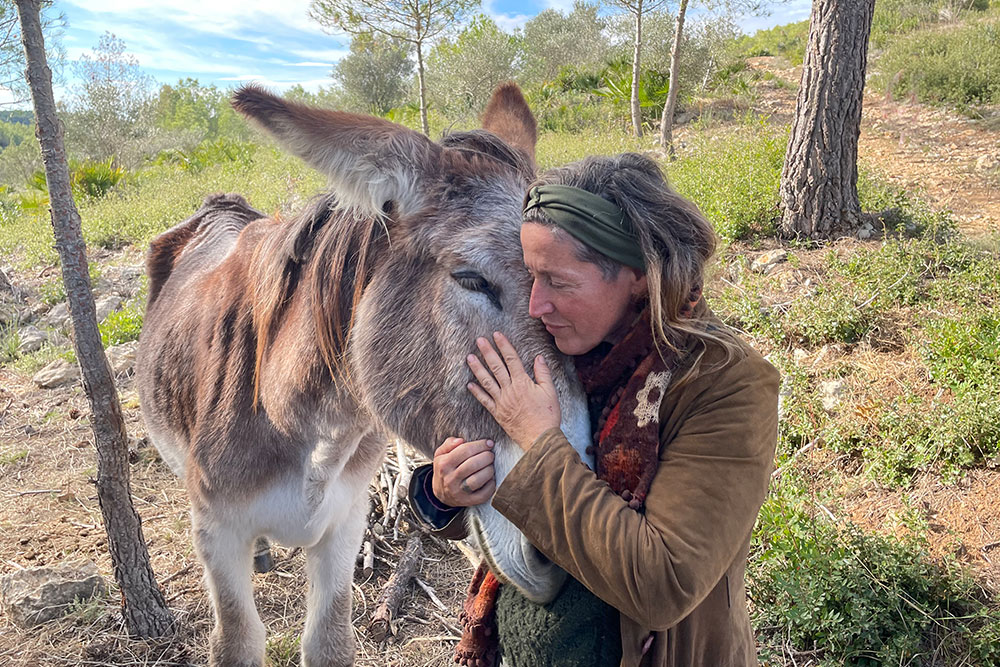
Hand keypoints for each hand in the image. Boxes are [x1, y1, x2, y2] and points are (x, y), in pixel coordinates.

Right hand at [432, 437, 495, 506]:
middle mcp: (450, 479)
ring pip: (478, 479)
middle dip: (487, 456)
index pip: (465, 450)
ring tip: (490, 465)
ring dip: (489, 470)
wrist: (441, 493)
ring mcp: (459, 492)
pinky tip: (490, 478)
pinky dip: (491, 485)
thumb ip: (449, 444)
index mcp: (444, 464)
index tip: (489, 443)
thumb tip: (461, 440)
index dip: (480, 445)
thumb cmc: (445, 469)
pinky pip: (484, 494)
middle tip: (490, 454)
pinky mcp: (468, 501)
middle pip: (473, 464)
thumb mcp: (441, 454)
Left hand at [466, 331, 560, 449]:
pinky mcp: (497, 413)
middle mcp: (510, 390)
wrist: (540, 438)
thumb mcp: (550, 392)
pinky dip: (477, 392)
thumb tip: (539, 357)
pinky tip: (469, 384)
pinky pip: (484, 400)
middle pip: (496, 367)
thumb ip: (543, 373)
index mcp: (523, 383)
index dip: (504, 345)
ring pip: (487, 381)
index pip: (511, 359)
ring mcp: (502, 401)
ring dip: (477, 368)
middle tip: (479, 340)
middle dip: (487, 351)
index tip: (497, 335)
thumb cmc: (548, 415)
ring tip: (469, 357)